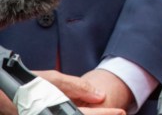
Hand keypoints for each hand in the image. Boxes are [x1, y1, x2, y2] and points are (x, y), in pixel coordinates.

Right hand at [0, 69, 125, 114]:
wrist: (3, 95)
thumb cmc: (25, 85)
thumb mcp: (52, 79)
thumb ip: (77, 87)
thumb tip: (99, 95)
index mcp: (52, 110)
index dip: (104, 114)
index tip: (121, 111)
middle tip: (119, 113)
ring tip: (106, 112)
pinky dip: (77, 113)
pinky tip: (87, 110)